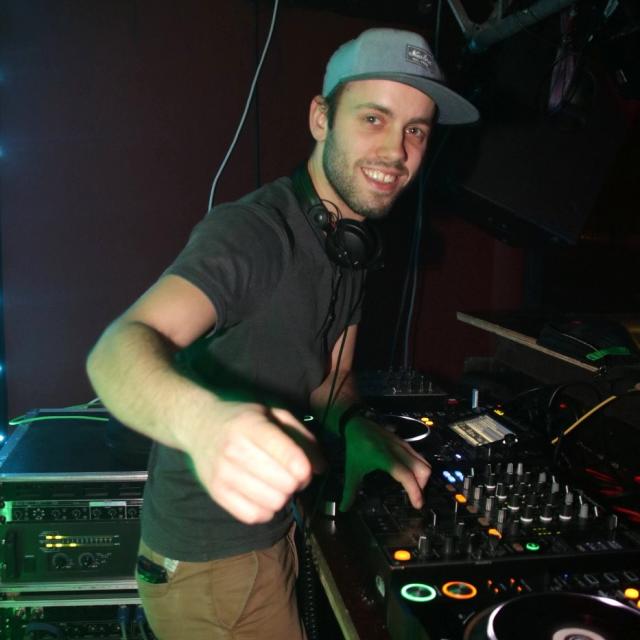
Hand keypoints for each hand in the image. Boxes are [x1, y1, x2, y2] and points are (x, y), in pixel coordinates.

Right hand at [186, 402, 325, 523]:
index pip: (287, 456)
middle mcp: (234, 450)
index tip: (306, 469)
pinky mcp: (215, 493)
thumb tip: (321, 467)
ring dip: (282, 497)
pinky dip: (266, 510)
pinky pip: (254, 516)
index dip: (304, 468)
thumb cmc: (244, 419)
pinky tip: (263, 495)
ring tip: (277, 484)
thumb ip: (302, 437)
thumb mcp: (274, 415)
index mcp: (251, 426)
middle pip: (285, 484)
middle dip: (296, 483)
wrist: (199, 426)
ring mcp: (222, 473)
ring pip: (272, 503)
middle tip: (292, 475)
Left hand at [339, 417, 430, 510]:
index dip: (414, 490)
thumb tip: (344, 508)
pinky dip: (420, 469)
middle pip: (422, 469)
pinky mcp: (404, 442)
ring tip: (414, 489)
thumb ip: (349, 491)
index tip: (417, 505)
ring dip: (422, 478)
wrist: (356, 424)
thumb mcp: (351, 470)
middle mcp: (397, 450)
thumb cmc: (354, 448)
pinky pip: (419, 457)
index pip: (405, 475)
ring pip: (423, 462)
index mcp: (384, 457)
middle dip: (422, 486)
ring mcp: (403, 445)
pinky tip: (411, 476)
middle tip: (415, 498)